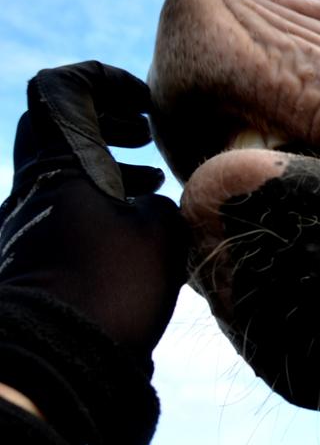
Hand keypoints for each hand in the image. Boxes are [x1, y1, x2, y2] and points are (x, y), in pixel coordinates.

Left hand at [0, 62, 188, 358]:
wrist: (55, 364)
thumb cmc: (112, 286)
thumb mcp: (161, 233)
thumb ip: (164, 202)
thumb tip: (156, 204)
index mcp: (63, 166)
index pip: (60, 89)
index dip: (103, 80)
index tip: (143, 103)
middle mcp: (35, 188)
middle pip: (57, 127)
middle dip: (104, 121)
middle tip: (145, 135)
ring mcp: (30, 224)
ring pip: (63, 171)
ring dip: (107, 165)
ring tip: (152, 183)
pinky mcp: (36, 259)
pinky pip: (66, 210)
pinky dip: (101, 205)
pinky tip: (139, 232)